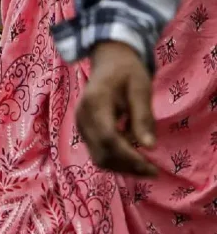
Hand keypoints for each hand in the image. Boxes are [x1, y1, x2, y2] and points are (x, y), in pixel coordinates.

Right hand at [76, 41, 156, 176]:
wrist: (108, 61)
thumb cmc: (127, 71)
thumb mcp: (140, 88)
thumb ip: (143, 116)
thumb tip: (149, 147)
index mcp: (94, 103)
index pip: (108, 138)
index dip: (129, 156)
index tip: (151, 167)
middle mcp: (82, 117)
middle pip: (101, 153)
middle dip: (127, 166)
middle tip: (152, 172)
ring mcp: (80, 125)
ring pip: (98, 157)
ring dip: (121, 167)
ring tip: (145, 167)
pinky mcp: (84, 130)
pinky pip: (97, 151)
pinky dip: (115, 159)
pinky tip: (133, 155)